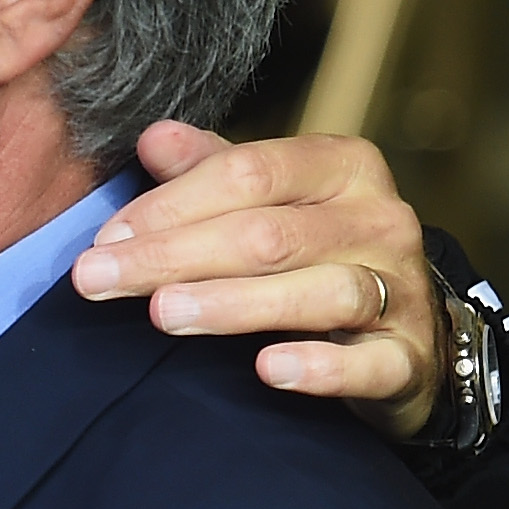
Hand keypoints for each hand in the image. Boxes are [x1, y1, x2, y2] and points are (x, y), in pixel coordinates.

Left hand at [70, 122, 444, 439]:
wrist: (408, 332)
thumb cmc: (317, 255)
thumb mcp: (271, 201)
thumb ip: (213, 172)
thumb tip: (152, 138)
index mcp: (342, 167)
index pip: (249, 173)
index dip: (171, 204)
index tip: (105, 239)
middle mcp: (378, 220)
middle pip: (269, 234)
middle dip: (174, 255)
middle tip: (99, 279)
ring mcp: (400, 290)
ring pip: (319, 291)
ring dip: (234, 304)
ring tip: (164, 315)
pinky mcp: (409, 358)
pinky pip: (370, 362)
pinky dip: (321, 367)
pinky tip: (269, 370)